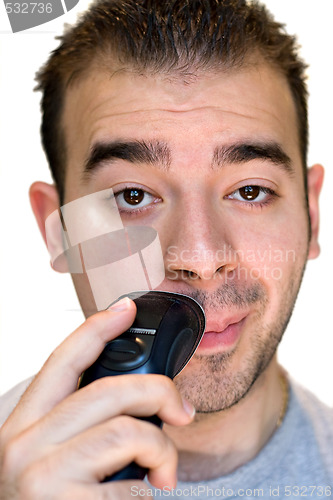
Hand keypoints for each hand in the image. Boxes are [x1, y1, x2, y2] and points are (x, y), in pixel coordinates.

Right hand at [0, 298, 194, 498]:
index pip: (61, 361)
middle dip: (160, 394)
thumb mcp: (54, 459)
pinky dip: (149, 494)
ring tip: (163, 475)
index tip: (127, 307)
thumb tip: (139, 397)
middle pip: (110, 390)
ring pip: (128, 431)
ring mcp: (39, 479)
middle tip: (181, 415)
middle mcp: (21, 447)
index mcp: (21, 427)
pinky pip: (133, 487)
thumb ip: (82, 426)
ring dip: (162, 451)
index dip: (96, 328)